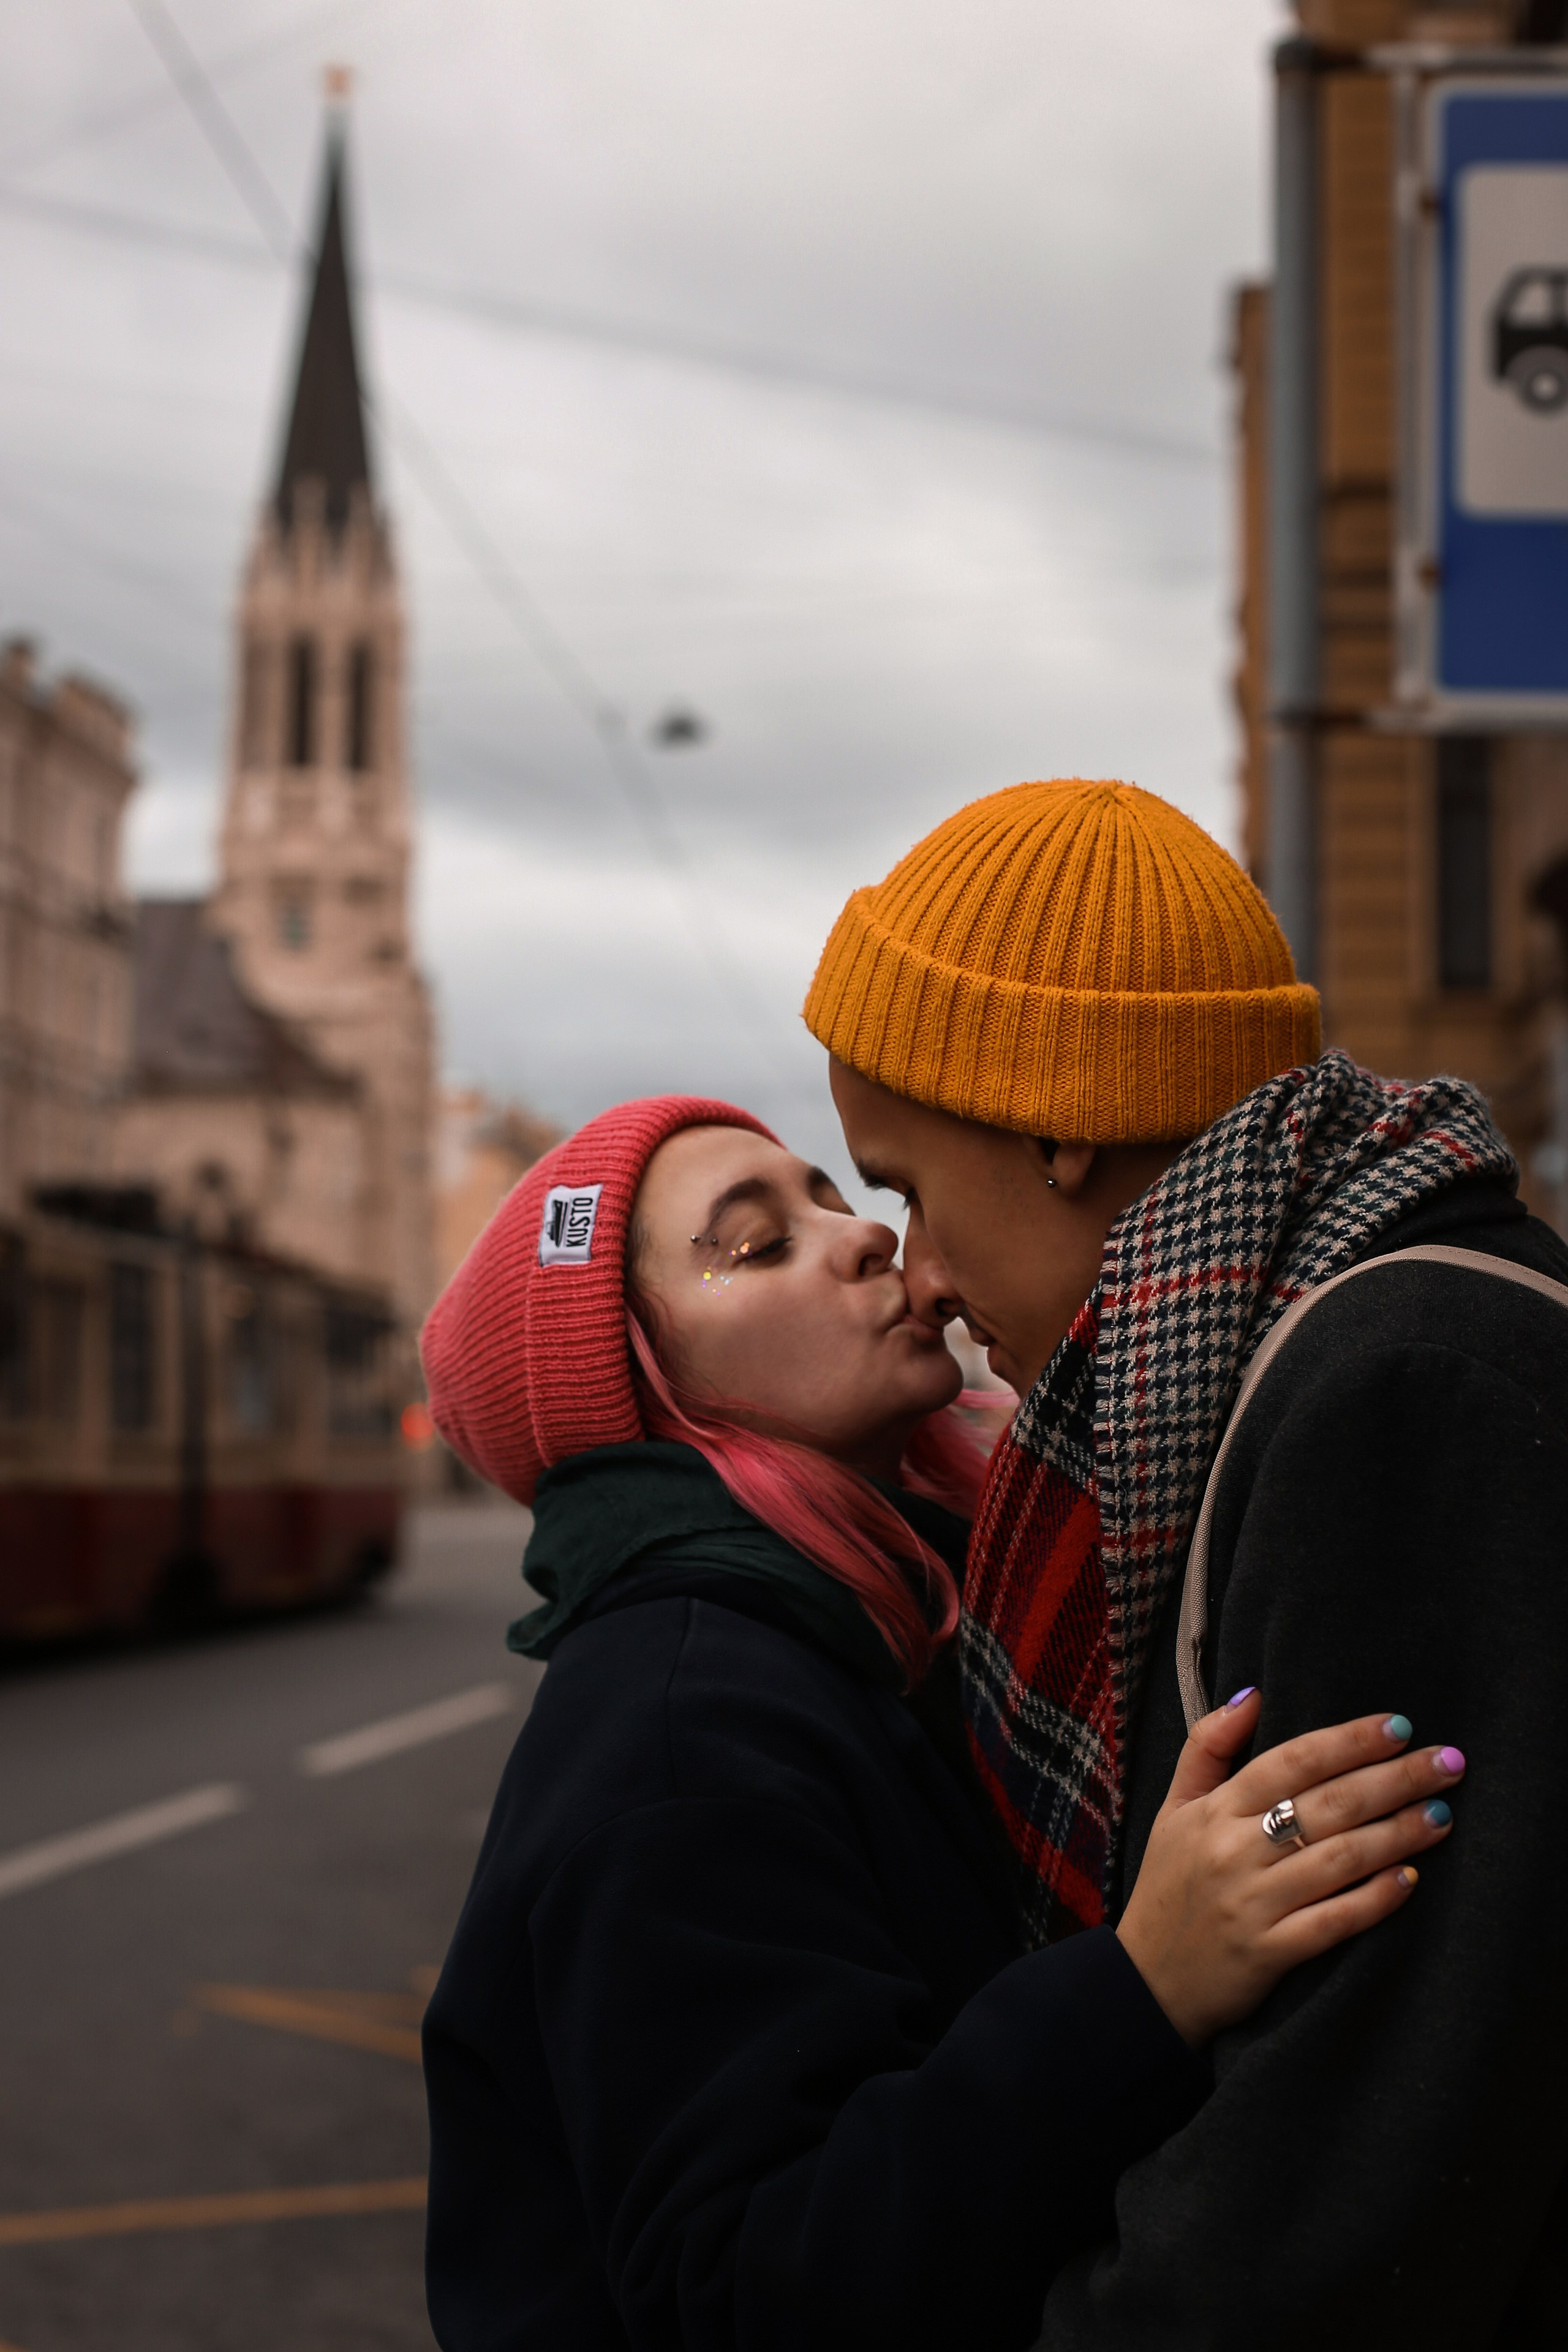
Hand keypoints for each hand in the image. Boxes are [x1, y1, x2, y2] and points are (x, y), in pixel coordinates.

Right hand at [1115, 1692, 1464, 2045]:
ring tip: (1442, 1815)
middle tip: (1448, 1762)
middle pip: (1326, 1804)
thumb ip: (1208, 1746)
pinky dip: (1374, 1900)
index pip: (1291, 1760)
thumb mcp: (1173, 1807)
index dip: (1348, 1740)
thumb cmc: (1169, 1885)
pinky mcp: (1269, 1953)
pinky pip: (1332, 1922)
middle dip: (1394, 1779)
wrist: (1146, 1983)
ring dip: (1397, 1834)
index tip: (1399, 1725)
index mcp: (1214, 1810)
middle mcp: (1234, 1851)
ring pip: (1337, 1859)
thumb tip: (1254, 1694)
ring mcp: (1252, 1904)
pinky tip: (1410, 1880)